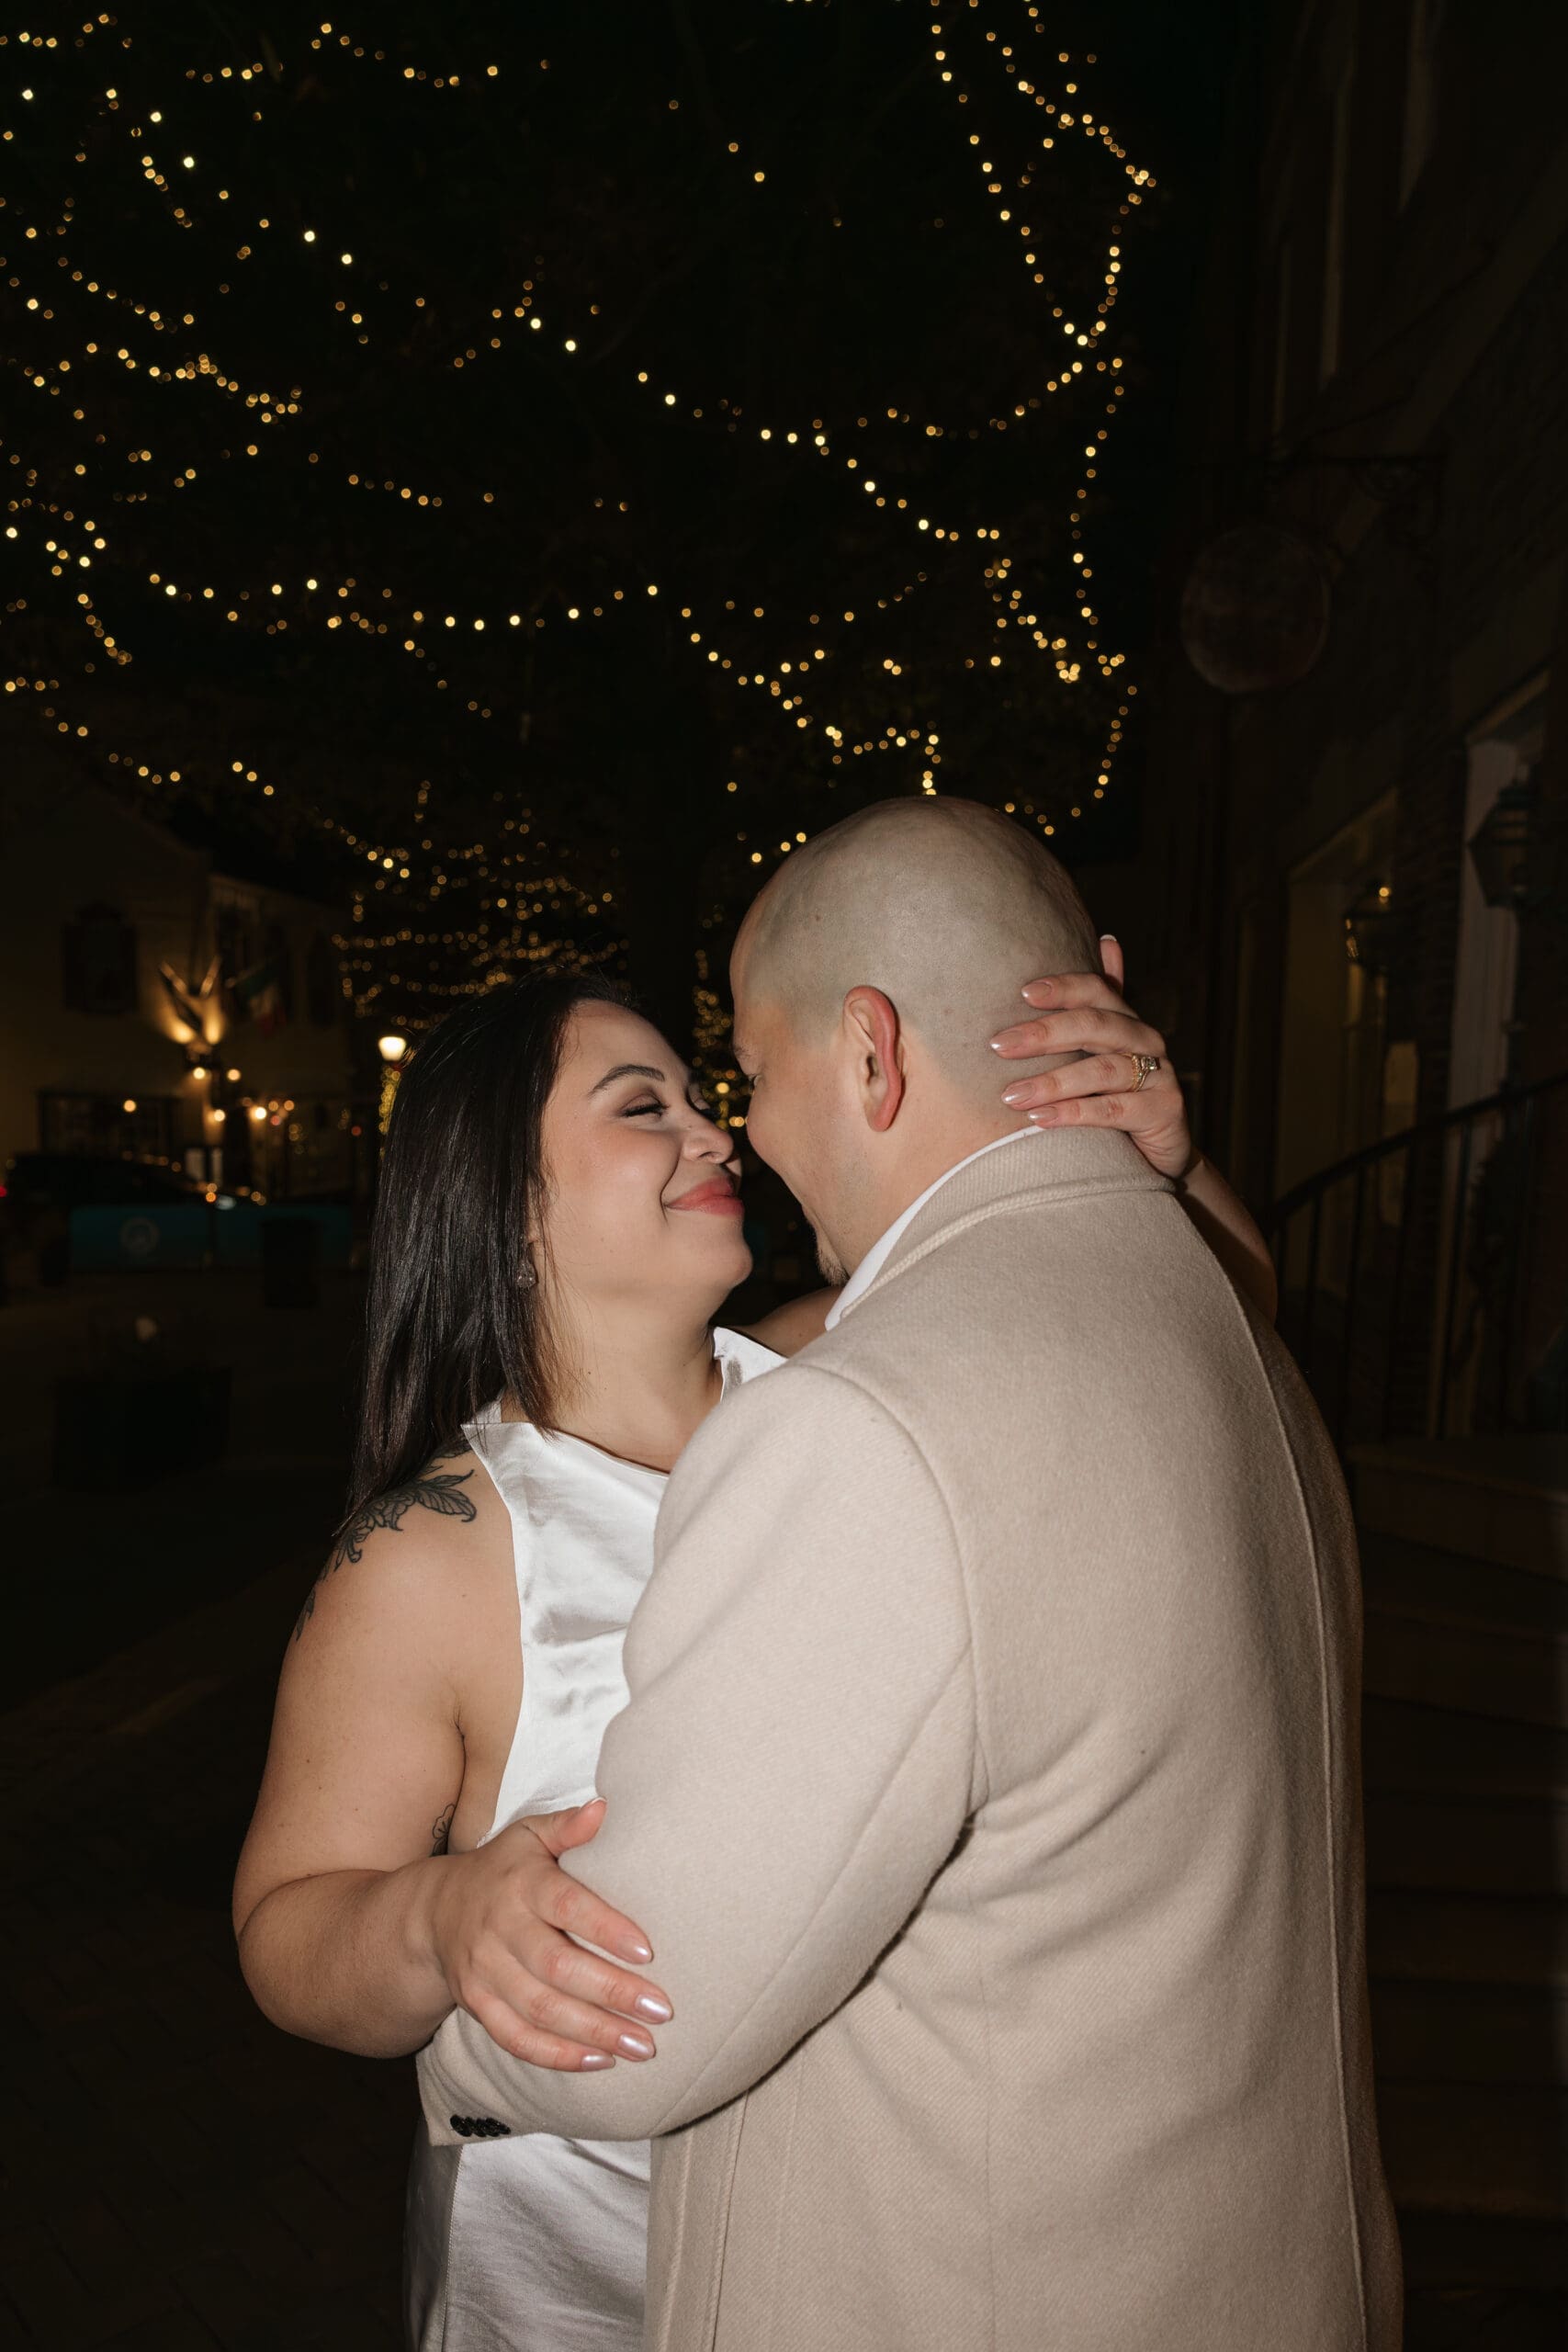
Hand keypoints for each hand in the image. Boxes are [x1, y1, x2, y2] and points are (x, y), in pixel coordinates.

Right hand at [425, 1798, 673, 2071]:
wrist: (436, 1910)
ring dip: (594, 2032)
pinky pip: (516, 2038)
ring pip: (540, 2010)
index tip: (648, 1951)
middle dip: (612, 1992)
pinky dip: (557, 2056)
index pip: (567, 1906)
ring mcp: (484, 1971)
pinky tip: (600, 2061)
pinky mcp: (477, 2005)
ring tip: (643, 2046)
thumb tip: (605, 1808)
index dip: (605, 1929)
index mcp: (522, 1883)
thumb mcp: (530, 1836)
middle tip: (661, 2011)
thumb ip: (568, 1827)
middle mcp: (500, 1928)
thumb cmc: (505, 1869)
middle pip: (557, 1968)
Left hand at [989, 936, 1195, 1182]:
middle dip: (1044, 1033)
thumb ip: (1096, 1006)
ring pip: (1103, 1069)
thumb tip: (1107, 938)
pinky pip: (1114, 1109)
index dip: (1062, 988)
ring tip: (1011, 1095)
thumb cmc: (1117, 1096)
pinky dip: (1075, 1112)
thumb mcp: (1102, 1051)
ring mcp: (1160, 1074)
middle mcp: (1146, 1040)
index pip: (1096, 990)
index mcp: (1126, 1020)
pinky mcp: (1165, 1110)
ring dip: (1052, 1082)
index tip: (1021, 993)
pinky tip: (1041, 1119)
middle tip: (999, 1045)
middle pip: (1096, 1025)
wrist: (1157, 1151)